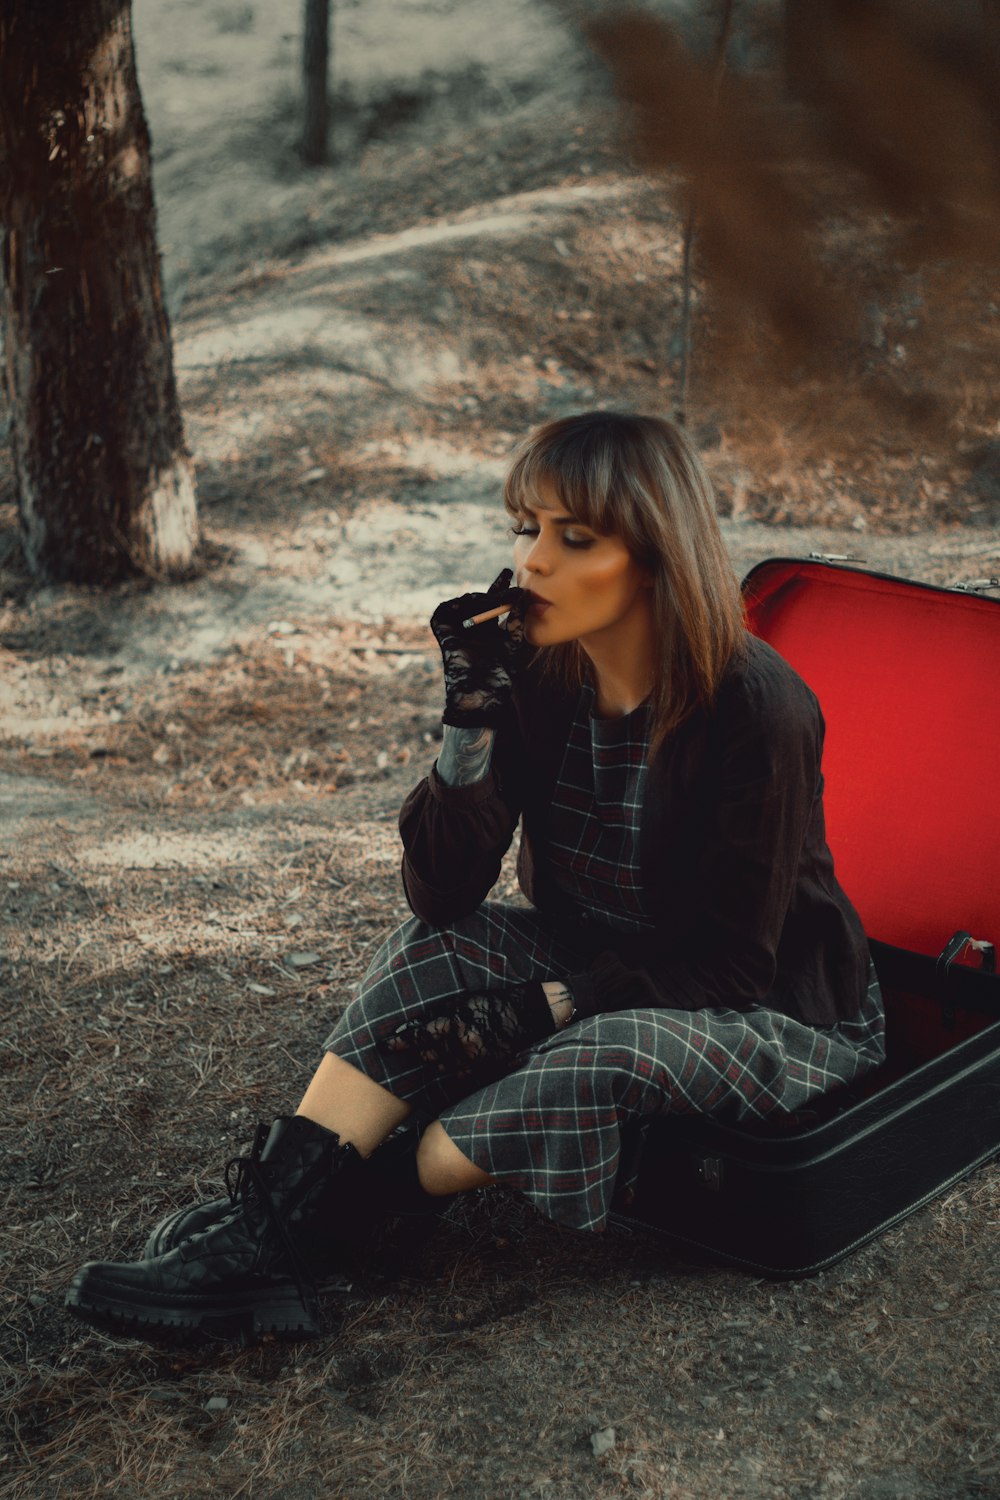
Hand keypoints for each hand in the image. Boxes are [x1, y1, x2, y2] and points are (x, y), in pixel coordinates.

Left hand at [378, 980, 554, 1084]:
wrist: (525, 1016)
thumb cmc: (492, 1003)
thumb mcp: (462, 1001)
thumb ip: (439, 1015)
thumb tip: (413, 1025)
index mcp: (454, 1024)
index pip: (418, 1037)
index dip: (398, 1043)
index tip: (382, 1046)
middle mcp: (461, 1045)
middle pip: (427, 1056)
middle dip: (421, 1051)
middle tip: (419, 1046)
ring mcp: (472, 1061)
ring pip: (441, 1068)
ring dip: (436, 1061)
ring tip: (442, 1051)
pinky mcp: (482, 1071)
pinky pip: (458, 1076)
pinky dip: (452, 1070)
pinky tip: (455, 1062)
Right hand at [430, 569, 530, 727]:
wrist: (483, 691)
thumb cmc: (500, 672)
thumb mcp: (512, 641)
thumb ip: (516, 619)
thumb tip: (524, 594)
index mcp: (489, 628)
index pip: (494, 602)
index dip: (500, 587)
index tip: (509, 573)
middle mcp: (473, 627)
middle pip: (480, 600)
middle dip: (491, 589)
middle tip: (505, 580)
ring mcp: (457, 630)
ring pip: (462, 604)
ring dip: (475, 598)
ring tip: (487, 598)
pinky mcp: (443, 635)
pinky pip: (440, 614)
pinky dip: (449, 605)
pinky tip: (463, 601)